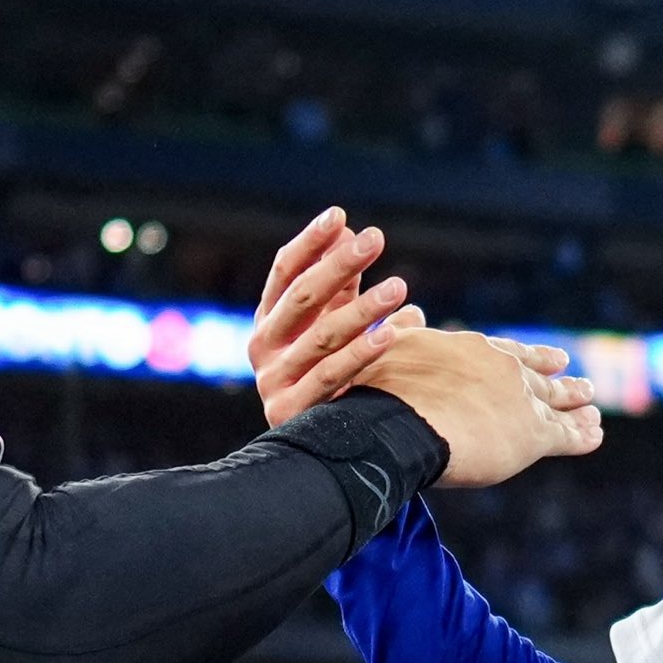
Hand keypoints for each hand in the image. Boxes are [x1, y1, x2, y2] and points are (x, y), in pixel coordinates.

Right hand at [252, 208, 421, 425]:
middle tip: (375, 238)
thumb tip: (350, 229)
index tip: (340, 216)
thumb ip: (339, 284)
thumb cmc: (327, 372)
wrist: (314, 447)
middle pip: (302, 297)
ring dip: (363, 309)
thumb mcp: (330, 324)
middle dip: (339, 265)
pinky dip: (363, 353)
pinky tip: (392, 333)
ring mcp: (273, 379)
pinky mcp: (291, 410)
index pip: (285, 272)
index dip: (310, 243)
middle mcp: (263, 346)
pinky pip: (332, 376)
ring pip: (322, 337)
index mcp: (269, 320)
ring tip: (399, 286)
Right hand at [360, 328, 603, 486]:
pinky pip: (565, 435)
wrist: (400, 424)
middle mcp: (502, 369)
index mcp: (471, 350)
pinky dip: (581, 435)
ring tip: (592, 411)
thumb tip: (410, 310)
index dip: (530, 357)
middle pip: (538, 376)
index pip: (507, 353)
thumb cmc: (382, 390)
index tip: (554, 357)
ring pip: (556, 402)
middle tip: (581, 383)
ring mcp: (521, 399)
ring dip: (576, 406)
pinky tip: (594, 436)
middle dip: (560, 382)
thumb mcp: (388, 347)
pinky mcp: (532, 434)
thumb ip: (404, 330)